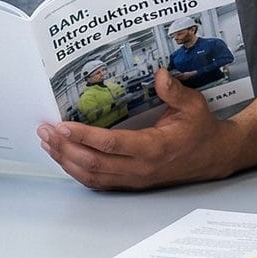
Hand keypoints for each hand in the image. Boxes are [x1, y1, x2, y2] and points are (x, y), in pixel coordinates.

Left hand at [37, 70, 230, 189]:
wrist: (213, 156)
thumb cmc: (201, 130)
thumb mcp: (193, 105)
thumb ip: (175, 91)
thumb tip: (159, 75)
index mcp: (153, 148)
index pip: (110, 145)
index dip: (83, 137)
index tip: (61, 126)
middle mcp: (140, 168)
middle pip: (93, 164)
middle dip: (65, 148)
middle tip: (44, 131)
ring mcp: (134, 178)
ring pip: (92, 176)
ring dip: (66, 161)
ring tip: (47, 144)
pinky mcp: (131, 182)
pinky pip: (98, 182)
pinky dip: (77, 171)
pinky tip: (64, 159)